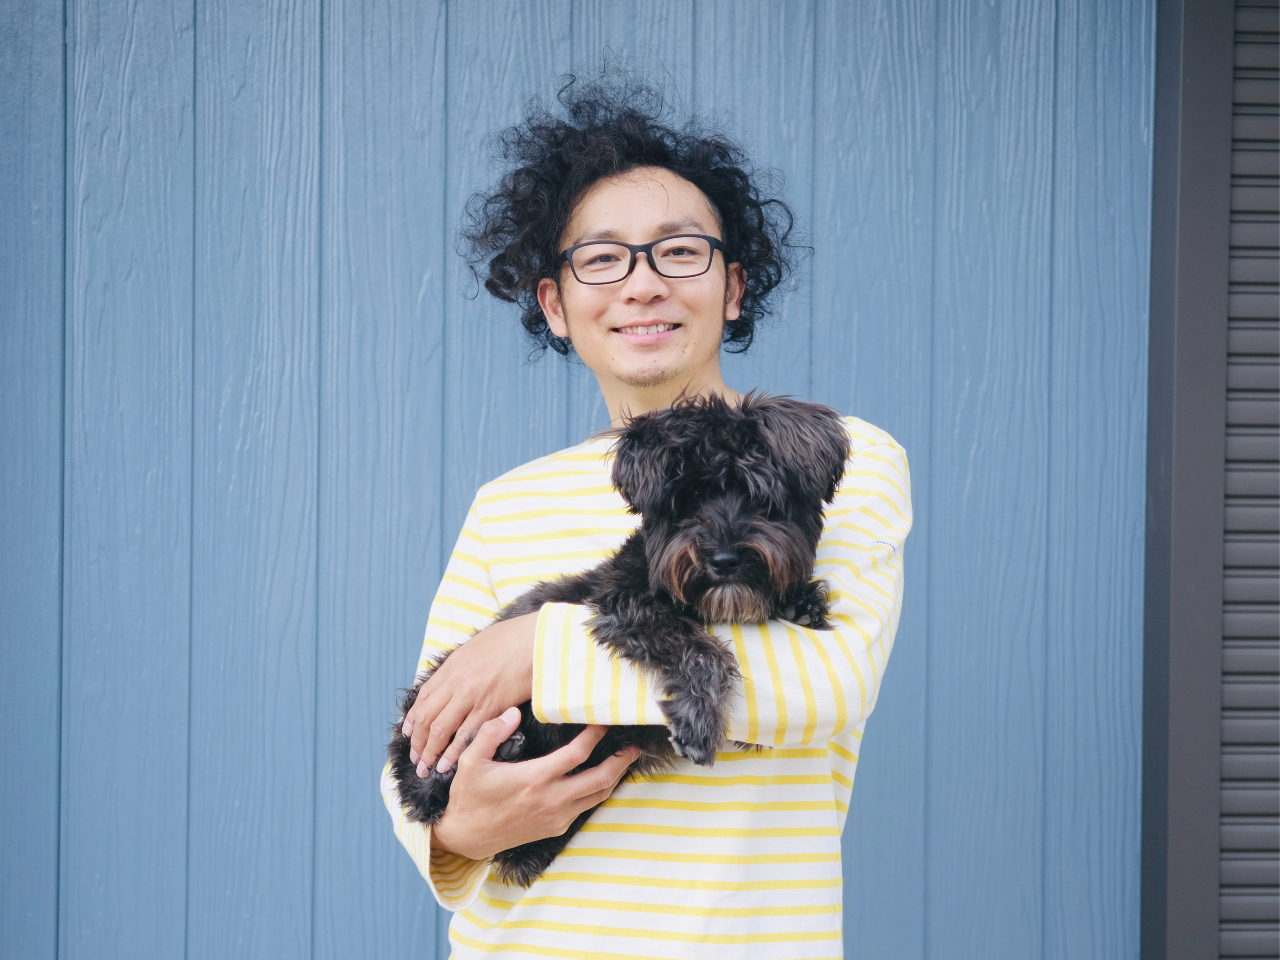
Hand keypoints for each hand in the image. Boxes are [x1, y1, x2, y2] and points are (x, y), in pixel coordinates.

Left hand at [401, 611, 537, 775]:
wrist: (539, 640)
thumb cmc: (515, 638)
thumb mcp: (479, 643)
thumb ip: (465, 662)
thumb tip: (460, 673)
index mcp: (452, 665)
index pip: (423, 697)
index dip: (413, 718)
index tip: (409, 733)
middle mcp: (456, 682)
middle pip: (427, 717)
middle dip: (418, 741)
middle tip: (416, 757)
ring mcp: (472, 696)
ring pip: (441, 729)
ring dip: (432, 751)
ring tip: (427, 767)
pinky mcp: (491, 708)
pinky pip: (466, 735)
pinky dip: (455, 752)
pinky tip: (449, 764)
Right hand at [432, 708, 640, 859]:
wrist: (467, 837)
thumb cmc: (469, 796)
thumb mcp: (470, 761)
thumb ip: (491, 733)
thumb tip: (513, 712)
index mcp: (535, 779)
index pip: (577, 754)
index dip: (595, 735)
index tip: (604, 721)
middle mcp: (552, 800)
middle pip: (601, 779)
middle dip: (622, 761)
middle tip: (635, 745)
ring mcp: (556, 817)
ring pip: (598, 796)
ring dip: (614, 777)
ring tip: (625, 759)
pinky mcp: (555, 828)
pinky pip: (585, 807)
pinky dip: (598, 791)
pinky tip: (599, 778)